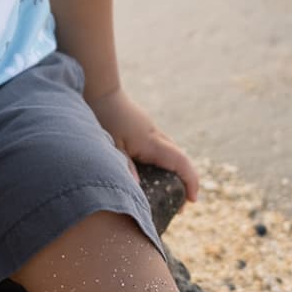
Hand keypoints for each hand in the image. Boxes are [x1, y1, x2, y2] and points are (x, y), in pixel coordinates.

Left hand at [87, 87, 198, 202]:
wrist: (98, 87)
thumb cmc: (103, 115)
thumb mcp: (110, 143)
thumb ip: (124, 165)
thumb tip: (137, 188)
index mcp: (150, 141)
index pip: (181, 162)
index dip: (191, 181)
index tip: (193, 200)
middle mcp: (154, 135)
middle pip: (179, 158)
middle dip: (183, 180)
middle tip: (178, 204)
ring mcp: (149, 129)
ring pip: (169, 151)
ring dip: (173, 170)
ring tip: (164, 191)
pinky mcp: (141, 126)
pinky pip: (158, 145)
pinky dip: (161, 160)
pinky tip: (148, 171)